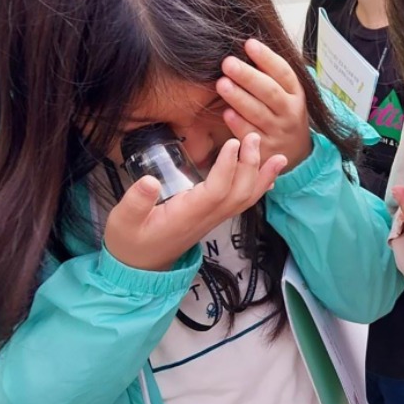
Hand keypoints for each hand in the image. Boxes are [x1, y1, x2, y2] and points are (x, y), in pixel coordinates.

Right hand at [105, 133, 285, 270]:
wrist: (140, 266)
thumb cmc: (131, 240)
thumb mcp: (123, 220)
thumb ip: (136, 201)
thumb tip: (148, 181)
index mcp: (187, 214)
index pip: (216, 190)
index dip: (227, 168)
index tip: (232, 144)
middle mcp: (207, 217)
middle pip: (239, 192)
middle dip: (250, 165)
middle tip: (254, 137)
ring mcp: (214, 218)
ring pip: (246, 198)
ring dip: (263, 177)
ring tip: (279, 157)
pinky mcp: (214, 217)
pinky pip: (242, 203)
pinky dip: (258, 188)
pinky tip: (269, 177)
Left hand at [217, 39, 311, 170]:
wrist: (296, 152)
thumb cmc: (283, 114)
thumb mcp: (286, 94)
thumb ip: (270, 75)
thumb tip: (246, 46)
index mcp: (296, 94)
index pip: (284, 73)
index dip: (267, 58)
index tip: (249, 44)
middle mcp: (290, 112)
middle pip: (270, 92)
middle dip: (248, 76)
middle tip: (228, 63)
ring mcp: (279, 132)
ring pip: (259, 114)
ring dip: (240, 98)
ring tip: (222, 84)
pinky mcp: (267, 150)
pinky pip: (251, 135)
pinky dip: (239, 124)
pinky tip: (227, 113)